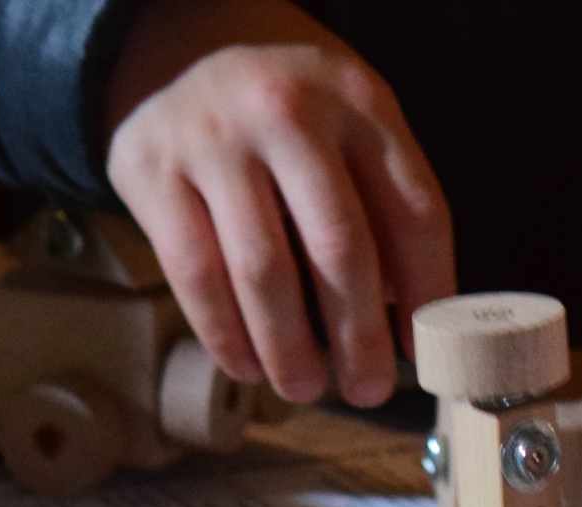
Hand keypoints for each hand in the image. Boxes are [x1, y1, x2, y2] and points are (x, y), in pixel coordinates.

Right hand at [103, 0, 453, 407]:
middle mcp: (288, 113)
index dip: (427, 291)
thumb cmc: (282, 105)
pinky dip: (225, 334)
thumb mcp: (347, 118)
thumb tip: (402, 315)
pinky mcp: (154, 172)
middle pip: (340, 248)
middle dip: (359, 336)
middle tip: (367, 389)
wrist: (171, 42)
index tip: (422, 349)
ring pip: (263, 271)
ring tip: (306, 388)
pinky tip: (246, 366)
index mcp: (358, 102)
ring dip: (289, 349)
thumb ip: (381, 196)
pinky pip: (196, 274)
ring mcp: (215, 141)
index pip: (413, 211)